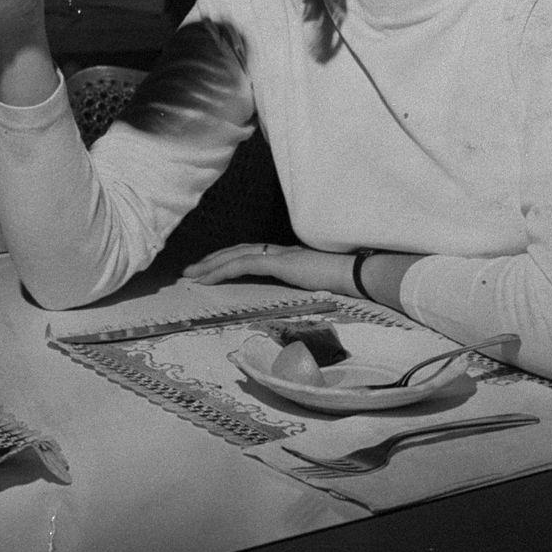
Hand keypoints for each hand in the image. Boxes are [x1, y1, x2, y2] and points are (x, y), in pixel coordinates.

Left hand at [183, 243, 357, 295]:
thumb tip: (294, 300)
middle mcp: (281, 251)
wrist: (360, 274)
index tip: (211, 268)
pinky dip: (224, 270)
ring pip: (236, 255)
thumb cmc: (345, 284)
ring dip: (211, 265)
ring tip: (192, 275)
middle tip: (191, 271)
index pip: (252, 253)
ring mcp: (281, 254)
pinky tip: (209, 278)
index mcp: (289, 256)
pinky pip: (245, 264)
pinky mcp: (281, 262)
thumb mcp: (317, 286)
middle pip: (238, 251)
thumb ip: (302, 287)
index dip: (229, 259)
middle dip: (213, 260)